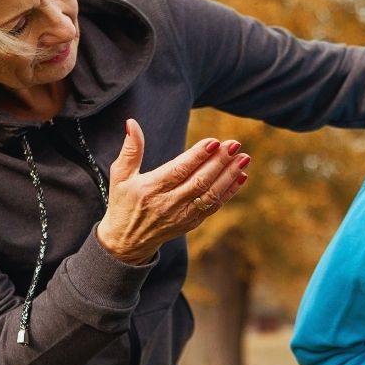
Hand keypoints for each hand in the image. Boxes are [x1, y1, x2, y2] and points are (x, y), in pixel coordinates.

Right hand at [96, 119, 250, 263]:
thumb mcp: (120, 176)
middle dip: (219, 162)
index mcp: (150, 189)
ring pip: (210, 194)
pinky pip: (214, 206)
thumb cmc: (123, 203)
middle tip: (234, 145)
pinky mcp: (192, 223)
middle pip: (199, 182)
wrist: (127, 242)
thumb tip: (131, 123)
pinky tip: (241, 176)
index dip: (197, 157)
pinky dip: (229, 192)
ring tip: (243, 158)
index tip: (214, 142)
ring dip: (229, 176)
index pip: (178, 171)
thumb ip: (130, 150)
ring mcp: (182, 215)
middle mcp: (168, 203)